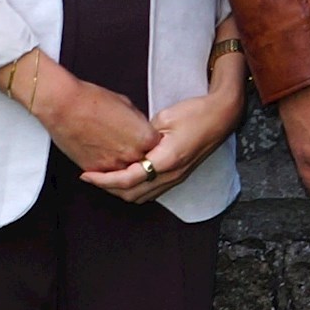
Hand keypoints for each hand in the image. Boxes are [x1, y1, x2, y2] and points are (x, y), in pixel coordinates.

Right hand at [4, 49, 160, 178]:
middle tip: (135, 153)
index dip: (155, 146)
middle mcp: (132, 155)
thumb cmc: (93, 100)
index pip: (160, 149)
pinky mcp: (95, 170)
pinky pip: (107, 177)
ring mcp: (113, 166)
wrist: (64, 106)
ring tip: (120, 158)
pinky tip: (106, 163)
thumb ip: (139, 124)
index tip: (151, 144)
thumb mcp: (128, 106)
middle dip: (143, 160)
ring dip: (126, 169)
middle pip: (145, 165)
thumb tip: (140, 131)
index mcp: (146, 138)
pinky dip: (108, 172)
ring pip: (127, 176)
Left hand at [85, 51, 245, 202]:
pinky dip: (135, 189)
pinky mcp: (179, 175)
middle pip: (132, 194)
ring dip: (121, 191)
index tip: (87, 175)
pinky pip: (153, 191)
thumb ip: (142, 135)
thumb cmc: (196, 112)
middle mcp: (172, 174)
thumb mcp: (163, 118)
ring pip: (142, 197)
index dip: (104, 179)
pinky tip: (126, 177)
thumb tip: (126, 146)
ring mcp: (177, 177)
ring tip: (105, 178)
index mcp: (166, 159)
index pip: (127, 179)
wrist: (222, 116)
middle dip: (109, 189)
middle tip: (92, 177)